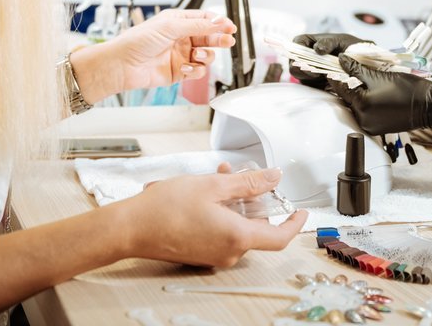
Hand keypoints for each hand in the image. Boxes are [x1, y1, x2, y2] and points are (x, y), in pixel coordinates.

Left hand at [76, 10, 235, 97]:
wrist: (123, 65)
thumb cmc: (139, 41)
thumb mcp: (171, 27)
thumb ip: (198, 26)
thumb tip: (219, 22)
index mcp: (178, 21)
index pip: (205, 20)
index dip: (219, 23)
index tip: (230, 27)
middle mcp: (181, 37)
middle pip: (209, 37)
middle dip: (219, 39)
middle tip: (228, 41)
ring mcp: (181, 55)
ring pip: (206, 55)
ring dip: (205, 56)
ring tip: (197, 55)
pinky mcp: (179, 72)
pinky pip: (196, 71)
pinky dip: (195, 70)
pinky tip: (186, 68)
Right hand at [118, 167, 305, 267]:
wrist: (130, 228)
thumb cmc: (165, 208)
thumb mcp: (213, 185)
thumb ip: (248, 183)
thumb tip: (274, 178)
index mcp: (237, 237)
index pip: (280, 237)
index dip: (294, 223)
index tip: (301, 211)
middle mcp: (227, 252)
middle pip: (255, 226)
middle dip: (250, 198)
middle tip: (236, 175)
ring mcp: (213, 256)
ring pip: (236, 226)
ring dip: (232, 202)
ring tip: (214, 178)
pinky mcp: (200, 254)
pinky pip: (220, 233)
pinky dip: (220, 213)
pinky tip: (204, 194)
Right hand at [288, 32, 369, 87]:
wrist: (365, 63)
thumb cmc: (352, 48)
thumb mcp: (342, 41)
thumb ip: (329, 42)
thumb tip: (317, 49)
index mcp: (311, 42)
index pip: (296, 43)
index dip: (298, 50)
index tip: (308, 59)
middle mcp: (308, 57)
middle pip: (294, 63)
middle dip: (304, 69)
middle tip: (318, 73)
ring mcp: (311, 71)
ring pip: (301, 76)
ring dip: (312, 78)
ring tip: (327, 77)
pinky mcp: (316, 84)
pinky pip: (311, 87)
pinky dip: (319, 85)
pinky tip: (329, 84)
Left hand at [328, 56, 431, 134]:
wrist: (429, 105)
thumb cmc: (409, 89)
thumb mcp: (380, 75)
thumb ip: (357, 69)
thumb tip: (342, 60)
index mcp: (362, 105)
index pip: (341, 88)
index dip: (337, 75)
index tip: (334, 66)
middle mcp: (363, 119)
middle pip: (347, 98)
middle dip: (347, 84)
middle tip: (349, 71)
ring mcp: (370, 126)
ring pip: (355, 106)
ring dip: (356, 94)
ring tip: (363, 81)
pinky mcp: (376, 128)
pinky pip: (364, 113)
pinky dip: (365, 103)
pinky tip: (372, 93)